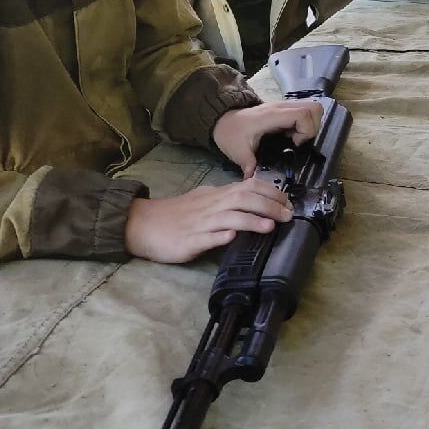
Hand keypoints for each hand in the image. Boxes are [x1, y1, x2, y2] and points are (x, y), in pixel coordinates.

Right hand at [124, 178, 292, 262]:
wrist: (141, 224)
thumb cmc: (173, 215)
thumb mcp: (202, 201)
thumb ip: (225, 201)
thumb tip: (249, 202)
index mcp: (215, 196)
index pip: (247, 187)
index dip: (270, 193)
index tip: (287, 202)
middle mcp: (210, 206)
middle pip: (243, 198)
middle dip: (268, 205)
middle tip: (287, 215)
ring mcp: (199, 223)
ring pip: (228, 216)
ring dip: (251, 220)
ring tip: (270, 226)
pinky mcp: (188, 241)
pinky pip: (206, 237)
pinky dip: (220, 236)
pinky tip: (232, 237)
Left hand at [212, 98, 323, 177]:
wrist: (222, 121)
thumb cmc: (230, 133)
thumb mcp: (237, 151)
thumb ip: (248, 165)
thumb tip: (254, 180)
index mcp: (271, 116)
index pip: (303, 114)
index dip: (306, 131)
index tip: (295, 144)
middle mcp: (280, 107)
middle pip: (313, 108)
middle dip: (313, 127)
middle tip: (300, 143)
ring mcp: (283, 106)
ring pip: (312, 108)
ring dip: (310, 125)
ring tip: (296, 140)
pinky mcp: (284, 110)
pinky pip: (304, 112)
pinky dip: (304, 124)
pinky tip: (292, 137)